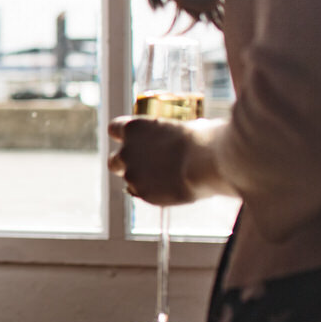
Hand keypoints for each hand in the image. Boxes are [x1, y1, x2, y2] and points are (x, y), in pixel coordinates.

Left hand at [108, 116, 225, 205]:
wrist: (206, 163)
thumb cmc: (202, 139)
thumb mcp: (184, 127)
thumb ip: (173, 134)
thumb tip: (185, 136)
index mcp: (134, 128)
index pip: (114, 129)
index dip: (122, 136)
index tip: (132, 140)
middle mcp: (126, 151)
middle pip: (115, 160)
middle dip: (125, 164)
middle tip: (144, 166)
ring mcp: (132, 174)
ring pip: (129, 180)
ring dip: (141, 179)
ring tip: (164, 179)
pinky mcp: (142, 193)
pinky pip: (142, 194)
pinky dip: (153, 192)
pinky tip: (171, 189)